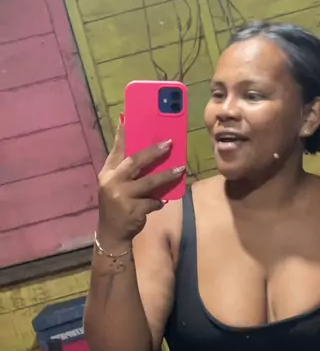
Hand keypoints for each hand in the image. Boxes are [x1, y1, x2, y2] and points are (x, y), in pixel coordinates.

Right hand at [97, 120, 184, 247]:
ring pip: (150, 182)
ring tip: (180, 169)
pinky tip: (163, 200)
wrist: (112, 233)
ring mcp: (122, 197)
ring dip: (167, 175)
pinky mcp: (134, 210)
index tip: (128, 117)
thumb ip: (125, 168)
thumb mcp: (114, 185)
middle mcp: (113, 182)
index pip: (116, 150)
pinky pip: (153, 201)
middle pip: (135, 161)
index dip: (122, 134)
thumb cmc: (116, 204)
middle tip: (169, 143)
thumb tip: (146, 150)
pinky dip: (159, 201)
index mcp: (108, 173)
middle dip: (153, 151)